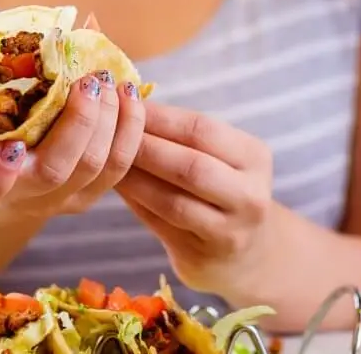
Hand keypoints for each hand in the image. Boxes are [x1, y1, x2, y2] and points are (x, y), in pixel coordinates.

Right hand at [0, 57, 145, 218]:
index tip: (11, 148)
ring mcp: (61, 202)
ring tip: (109, 80)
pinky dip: (130, 126)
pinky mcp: (93, 194)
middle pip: (54, 172)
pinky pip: (120, 166)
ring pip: (95, 167)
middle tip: (87, 82)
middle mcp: (20, 202)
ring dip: (109, 119)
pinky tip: (128, 93)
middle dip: (78, 124)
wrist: (12, 169)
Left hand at [115, 103, 273, 293]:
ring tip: (106, 159)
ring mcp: (230, 232)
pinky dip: (134, 202)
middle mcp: (250, 195)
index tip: (125, 103)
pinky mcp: (203, 257)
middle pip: (190, 166)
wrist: (249, 253)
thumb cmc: (224, 190)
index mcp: (255, 157)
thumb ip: (183, 138)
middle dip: (145, 147)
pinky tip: (114, 186)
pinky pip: (160, 225)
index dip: (160, 117)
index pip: (202, 130)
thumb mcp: (223, 159)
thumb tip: (127, 105)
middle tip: (109, 132)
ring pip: (172, 201)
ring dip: (134, 178)